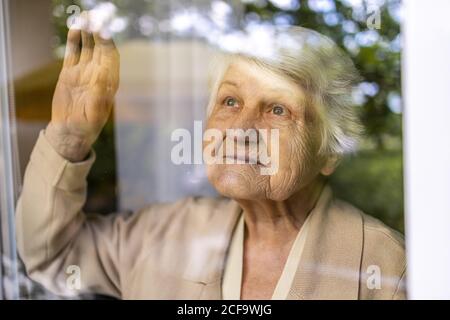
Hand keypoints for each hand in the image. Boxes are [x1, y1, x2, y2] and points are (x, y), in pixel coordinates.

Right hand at [46, 11, 119, 161]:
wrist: (70, 131)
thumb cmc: (87, 126)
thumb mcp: (94, 114)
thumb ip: (99, 95)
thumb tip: (102, 76)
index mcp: (108, 82)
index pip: (111, 57)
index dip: (108, 43)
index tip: (104, 30)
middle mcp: (97, 73)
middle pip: (100, 47)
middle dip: (99, 32)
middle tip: (94, 16)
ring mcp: (83, 71)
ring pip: (87, 47)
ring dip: (87, 32)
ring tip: (84, 16)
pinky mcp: (70, 73)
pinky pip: (73, 53)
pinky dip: (74, 40)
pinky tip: (75, 28)